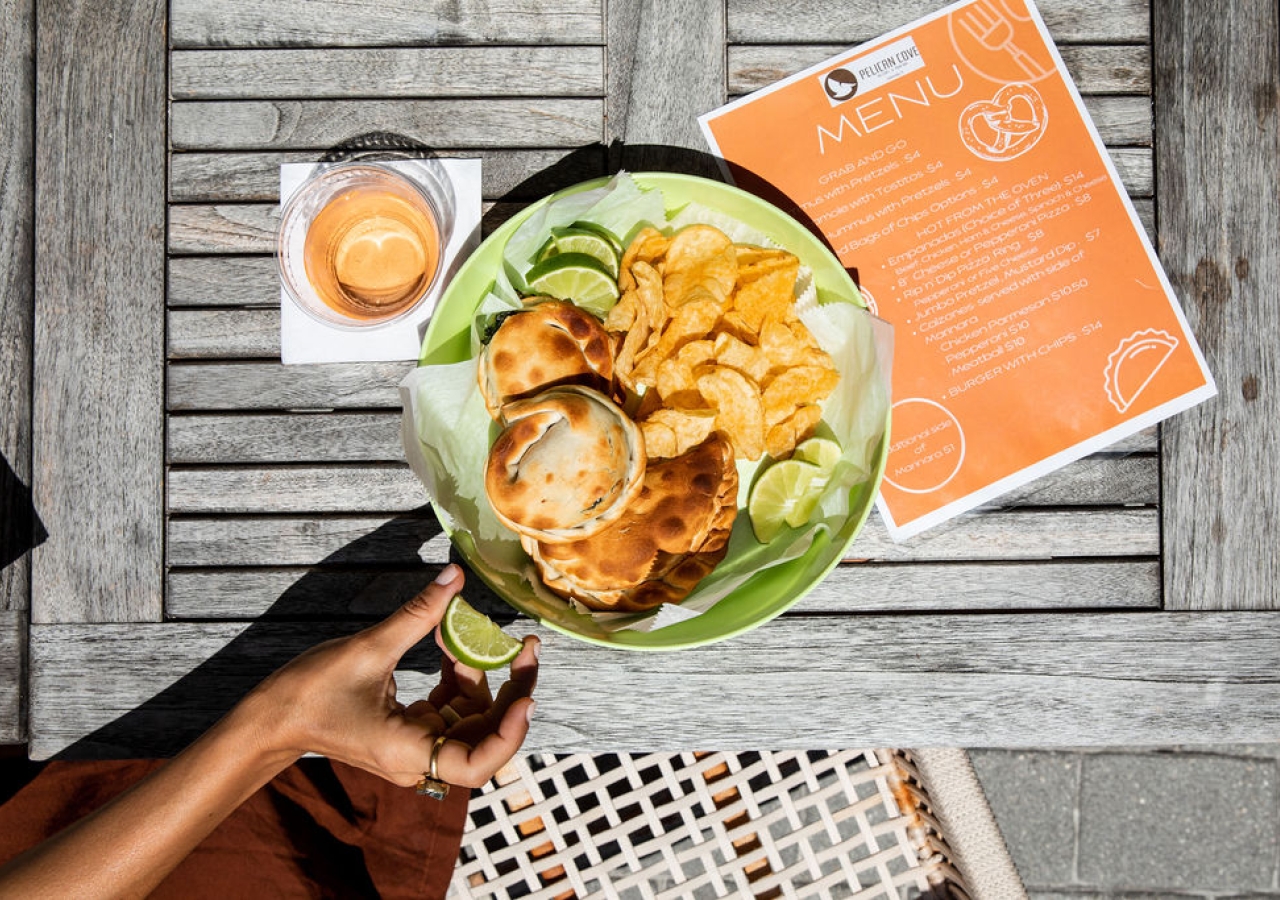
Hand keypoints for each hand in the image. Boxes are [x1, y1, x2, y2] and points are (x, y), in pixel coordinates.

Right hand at [240, 564, 539, 788]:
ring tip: (469, 628)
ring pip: (470, 714)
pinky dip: (456, 672)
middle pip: (484, 731)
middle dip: (508, 687)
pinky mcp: (412, 729)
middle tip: (528, 646)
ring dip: (477, 670)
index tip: (526, 697)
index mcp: (409, 752)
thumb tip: (455, 576)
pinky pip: (450, 704)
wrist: (270, 719)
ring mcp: (417, 744)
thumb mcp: (368, 649)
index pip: (477, 763)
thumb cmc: (309, 694)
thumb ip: (419, 615)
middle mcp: (419, 757)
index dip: (509, 733)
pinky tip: (452, 639)